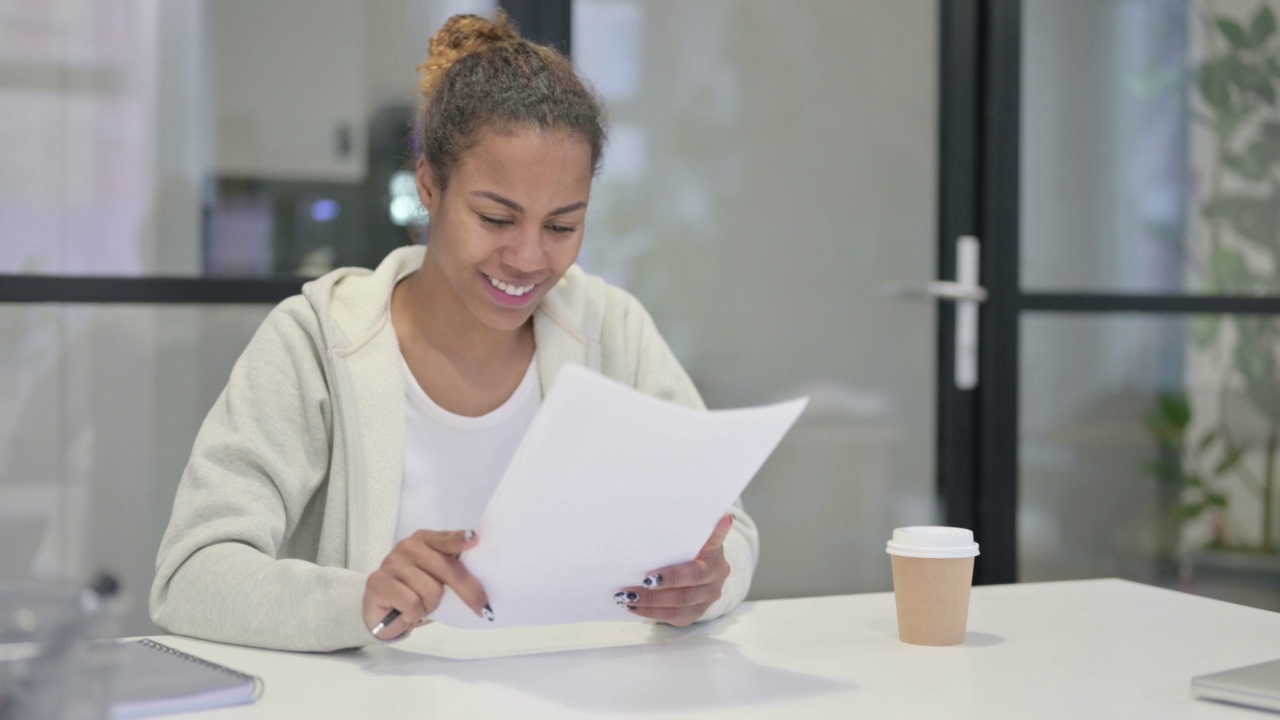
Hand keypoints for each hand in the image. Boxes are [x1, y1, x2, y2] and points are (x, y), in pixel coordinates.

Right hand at [362, 529, 491, 639]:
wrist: (380, 614)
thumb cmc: (414, 593)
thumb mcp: (436, 579)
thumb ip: (450, 571)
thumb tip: (477, 580)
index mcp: (424, 540)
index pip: (446, 539)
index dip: (460, 540)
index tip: (475, 539)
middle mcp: (408, 546)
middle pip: (447, 569)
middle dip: (468, 593)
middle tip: (483, 610)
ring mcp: (391, 562)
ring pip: (432, 591)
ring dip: (430, 607)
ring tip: (419, 607)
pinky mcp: (378, 582)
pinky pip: (412, 604)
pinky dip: (413, 615)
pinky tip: (404, 613)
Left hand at [615, 514, 733, 627]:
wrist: (710, 567)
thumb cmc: (700, 547)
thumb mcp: (705, 537)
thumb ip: (710, 532)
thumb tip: (727, 517)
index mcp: (715, 565)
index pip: (694, 573)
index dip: (672, 578)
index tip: (649, 577)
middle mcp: (714, 586)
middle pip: (683, 595)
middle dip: (654, 594)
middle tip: (629, 590)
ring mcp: (705, 603)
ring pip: (676, 609)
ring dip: (649, 605)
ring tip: (626, 599)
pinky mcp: (694, 615)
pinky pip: (672, 618)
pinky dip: (651, 613)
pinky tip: (634, 607)